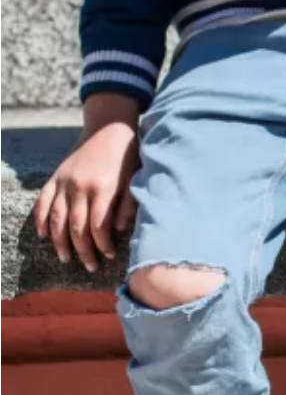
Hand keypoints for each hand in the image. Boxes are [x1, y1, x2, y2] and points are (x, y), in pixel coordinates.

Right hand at [33, 93, 142, 271]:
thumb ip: (127, 204)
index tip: (110, 256)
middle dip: (83, 250)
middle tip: (90, 266)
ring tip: (67, 259)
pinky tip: (45, 236)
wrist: (109, 127)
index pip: (98, 226)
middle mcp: (79, 187)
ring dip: (60, 242)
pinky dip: (41, 220)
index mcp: (103, 188)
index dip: (103, 245)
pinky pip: (42, 202)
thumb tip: (120, 230)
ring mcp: (64, 182)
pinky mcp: (55, 177)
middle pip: (77, 227)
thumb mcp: (134, 179)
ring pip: (56, 218)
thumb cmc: (127, 156)